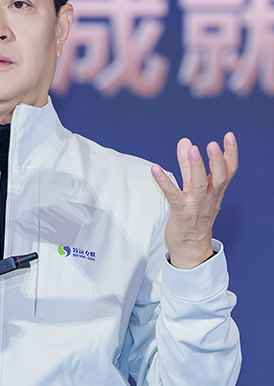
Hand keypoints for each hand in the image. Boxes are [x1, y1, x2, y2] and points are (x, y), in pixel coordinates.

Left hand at [151, 132, 237, 268]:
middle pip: (219, 177)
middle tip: (212, 144)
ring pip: (199, 185)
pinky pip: (173, 196)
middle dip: (218, 160)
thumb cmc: (193, 218)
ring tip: (192, 150)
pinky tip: (155, 169)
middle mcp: (209, 198)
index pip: (229, 171)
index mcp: (215, 191)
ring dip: (196, 167)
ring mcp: (195, 206)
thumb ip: (189, 165)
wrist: (191, 249)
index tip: (229, 136)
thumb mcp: (195, 189)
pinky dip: (164, 182)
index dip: (231, 153)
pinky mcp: (181, 213)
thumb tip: (185, 142)